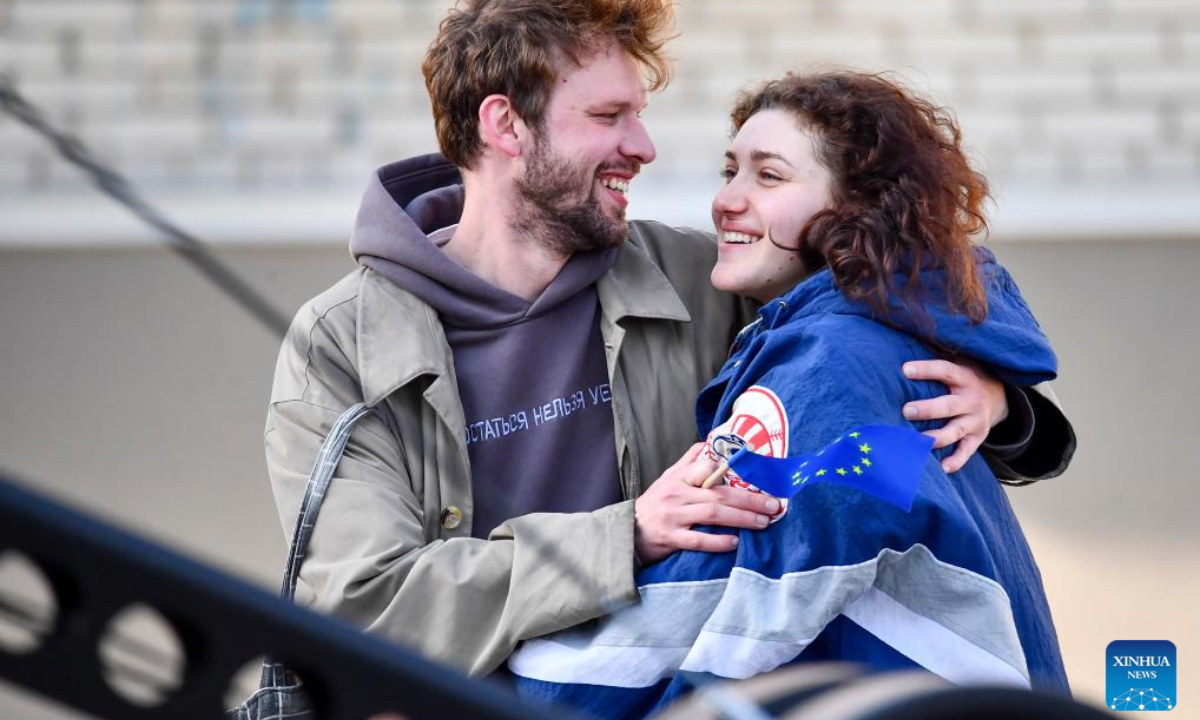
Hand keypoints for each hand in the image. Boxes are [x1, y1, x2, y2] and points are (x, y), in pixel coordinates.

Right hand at [634, 442, 780, 564]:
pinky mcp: (671, 538)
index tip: (755, 477)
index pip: (705, 468)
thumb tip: (710, 444)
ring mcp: (674, 517)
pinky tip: (736, 542)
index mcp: (678, 478)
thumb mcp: (667, 478)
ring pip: (712, 514)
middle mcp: (677, 495)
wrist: (627, 531)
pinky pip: (698, 540)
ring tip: (763, 522)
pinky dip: (719, 541)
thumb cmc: (653, 503)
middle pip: (718, 494)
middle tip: (773, 506)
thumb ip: (688, 463)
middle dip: (749, 500)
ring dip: (741, 518)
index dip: (729, 471)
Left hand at [901, 359, 1007, 473]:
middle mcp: (971, 399)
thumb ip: (936, 363)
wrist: (998, 396)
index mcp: (964, 377)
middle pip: (948, 405)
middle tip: (906, 411)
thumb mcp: (958, 363)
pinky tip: (941, 468)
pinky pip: (967, 451)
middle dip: (927, 409)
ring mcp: (976, 420)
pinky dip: (956, 461)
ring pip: (955, 431)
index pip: (944, 370)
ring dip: (936, 437)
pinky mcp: (978, 438)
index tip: (905, 370)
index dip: (926, 370)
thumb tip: (900, 351)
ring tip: (918, 442)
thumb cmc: (963, 378)